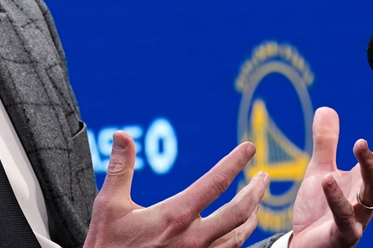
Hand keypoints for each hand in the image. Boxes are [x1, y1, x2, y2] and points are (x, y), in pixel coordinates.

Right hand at [85, 131, 269, 247]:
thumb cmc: (108, 244)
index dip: (235, 162)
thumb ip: (120, 168)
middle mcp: (193, 238)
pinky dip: (239, 239)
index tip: (249, 148)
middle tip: (264, 177)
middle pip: (239, 212)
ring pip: (238, 236)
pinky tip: (238, 232)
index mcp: (175, 216)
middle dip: (256, 192)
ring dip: (252, 217)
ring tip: (257, 204)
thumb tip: (121, 135)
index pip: (215, 182)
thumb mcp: (109, 205)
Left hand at [291, 101, 372, 247]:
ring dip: (369, 167)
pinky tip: (327, 180)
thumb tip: (327, 109)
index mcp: (366, 180)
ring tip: (360, 143)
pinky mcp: (344, 233)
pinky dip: (337, 198)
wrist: (307, 246)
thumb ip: (326, 143)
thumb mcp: (321, 169)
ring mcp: (360, 216)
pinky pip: (344, 215)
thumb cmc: (319, 211)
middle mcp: (369, 197)